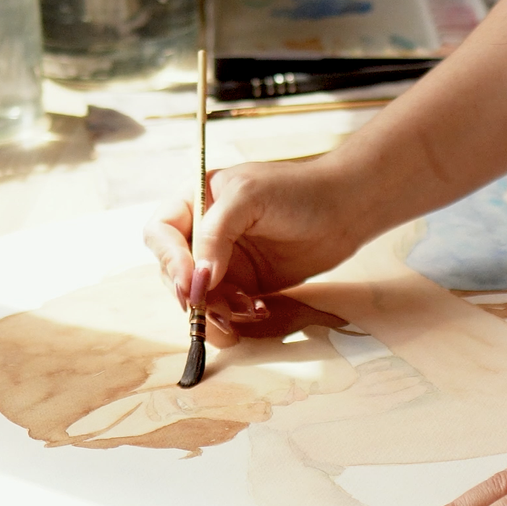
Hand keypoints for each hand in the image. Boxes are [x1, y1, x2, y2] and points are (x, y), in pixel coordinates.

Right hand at [142, 159, 374, 344]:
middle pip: (174, 273)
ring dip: (217, 310)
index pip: (161, 234)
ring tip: (249, 308)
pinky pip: (227, 308)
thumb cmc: (297, 189)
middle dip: (195, 294)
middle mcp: (203, 233)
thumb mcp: (248, 196)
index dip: (169, 261)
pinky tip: (259, 309)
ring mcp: (224, 261)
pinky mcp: (245, 283)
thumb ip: (215, 233)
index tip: (191, 285)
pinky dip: (237, 316)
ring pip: (199, 297)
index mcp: (195, 202)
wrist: (345, 208)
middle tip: (220, 309)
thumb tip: (198, 279)